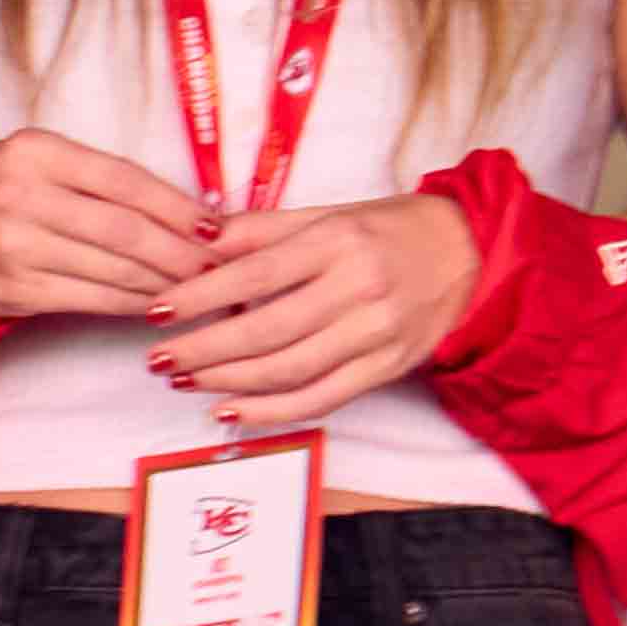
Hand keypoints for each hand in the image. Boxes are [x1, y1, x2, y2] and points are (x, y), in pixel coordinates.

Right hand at [0, 130, 221, 319]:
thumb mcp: (38, 162)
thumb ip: (101, 179)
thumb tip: (189, 212)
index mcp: (35, 152)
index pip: (124, 180)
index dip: (177, 206)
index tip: (216, 226)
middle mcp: (22, 195)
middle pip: (125, 230)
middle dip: (181, 253)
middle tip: (219, 267)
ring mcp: (16, 246)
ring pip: (113, 270)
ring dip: (164, 283)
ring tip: (197, 289)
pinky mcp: (15, 289)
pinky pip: (91, 300)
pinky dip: (131, 304)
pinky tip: (155, 303)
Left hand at [146, 194, 478, 428]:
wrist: (470, 255)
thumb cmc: (388, 229)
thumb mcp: (326, 214)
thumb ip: (261, 230)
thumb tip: (197, 236)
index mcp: (336, 243)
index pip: (253, 275)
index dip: (199, 297)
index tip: (156, 310)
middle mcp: (357, 289)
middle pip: (266, 330)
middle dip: (204, 348)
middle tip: (159, 358)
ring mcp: (375, 334)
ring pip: (290, 370)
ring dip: (229, 382)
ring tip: (185, 381)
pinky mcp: (388, 368)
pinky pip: (323, 398)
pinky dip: (274, 411)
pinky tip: (232, 411)